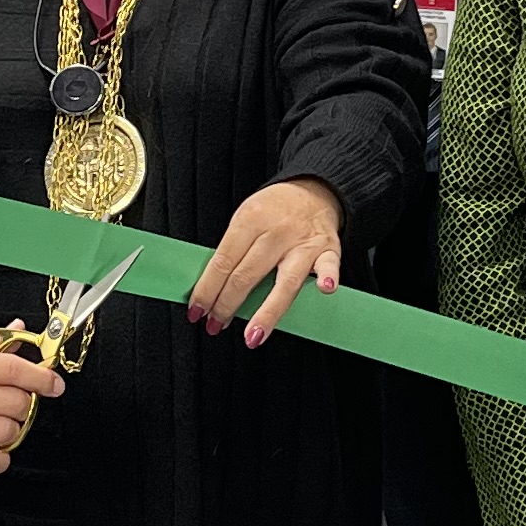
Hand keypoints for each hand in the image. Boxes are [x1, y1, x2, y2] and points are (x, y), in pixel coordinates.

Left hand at [189, 176, 342, 345]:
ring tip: (252, 336)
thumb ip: (232, 251)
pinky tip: (324, 290)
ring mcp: (303, 243)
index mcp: (249, 220)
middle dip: (226, 305)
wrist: (315, 189)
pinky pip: (329, 266)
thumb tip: (211, 290)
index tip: (196, 311)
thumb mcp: (245, 219)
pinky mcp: (328, 250)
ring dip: (266, 313)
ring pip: (284, 282)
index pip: (222, 262)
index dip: (206, 290)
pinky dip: (328, 277)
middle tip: (215, 324)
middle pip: (247, 275)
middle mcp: (276, 232)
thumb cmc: (275, 210)